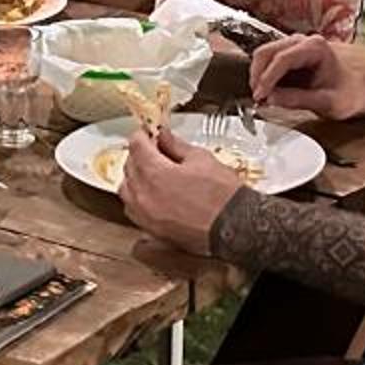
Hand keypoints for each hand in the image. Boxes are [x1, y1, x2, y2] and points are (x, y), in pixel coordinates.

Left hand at [120, 127, 245, 255]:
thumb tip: (164, 138)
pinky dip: (138, 199)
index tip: (149, 134)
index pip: (136, 146)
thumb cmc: (224, 197)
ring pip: (127, 190)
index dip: (142, 136)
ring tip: (153, 172)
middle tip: (155, 150)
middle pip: (129, 166)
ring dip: (135, 177)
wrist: (237, 227)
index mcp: (155, 173)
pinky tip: (153, 195)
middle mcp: (144, 196)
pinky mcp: (152, 231)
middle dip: (140, 154)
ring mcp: (145, 216)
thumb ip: (176, 146)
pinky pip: (133, 210)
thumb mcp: (201, 159)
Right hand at [250, 34, 364, 121]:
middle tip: (257, 98)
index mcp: (316, 47)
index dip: (267, 78)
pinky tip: (266, 93)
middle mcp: (303, 41)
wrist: (358, 90)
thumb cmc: (349, 94)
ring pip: (264, 55)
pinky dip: (263, 76)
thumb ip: (298, 100)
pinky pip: (268, 62)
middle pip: (267, 52)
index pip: (283, 58)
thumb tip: (270, 98)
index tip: (260, 95)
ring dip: (258, 76)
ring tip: (261, 97)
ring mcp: (294, 46)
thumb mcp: (327, 103)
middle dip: (258, 75)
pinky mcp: (289, 56)